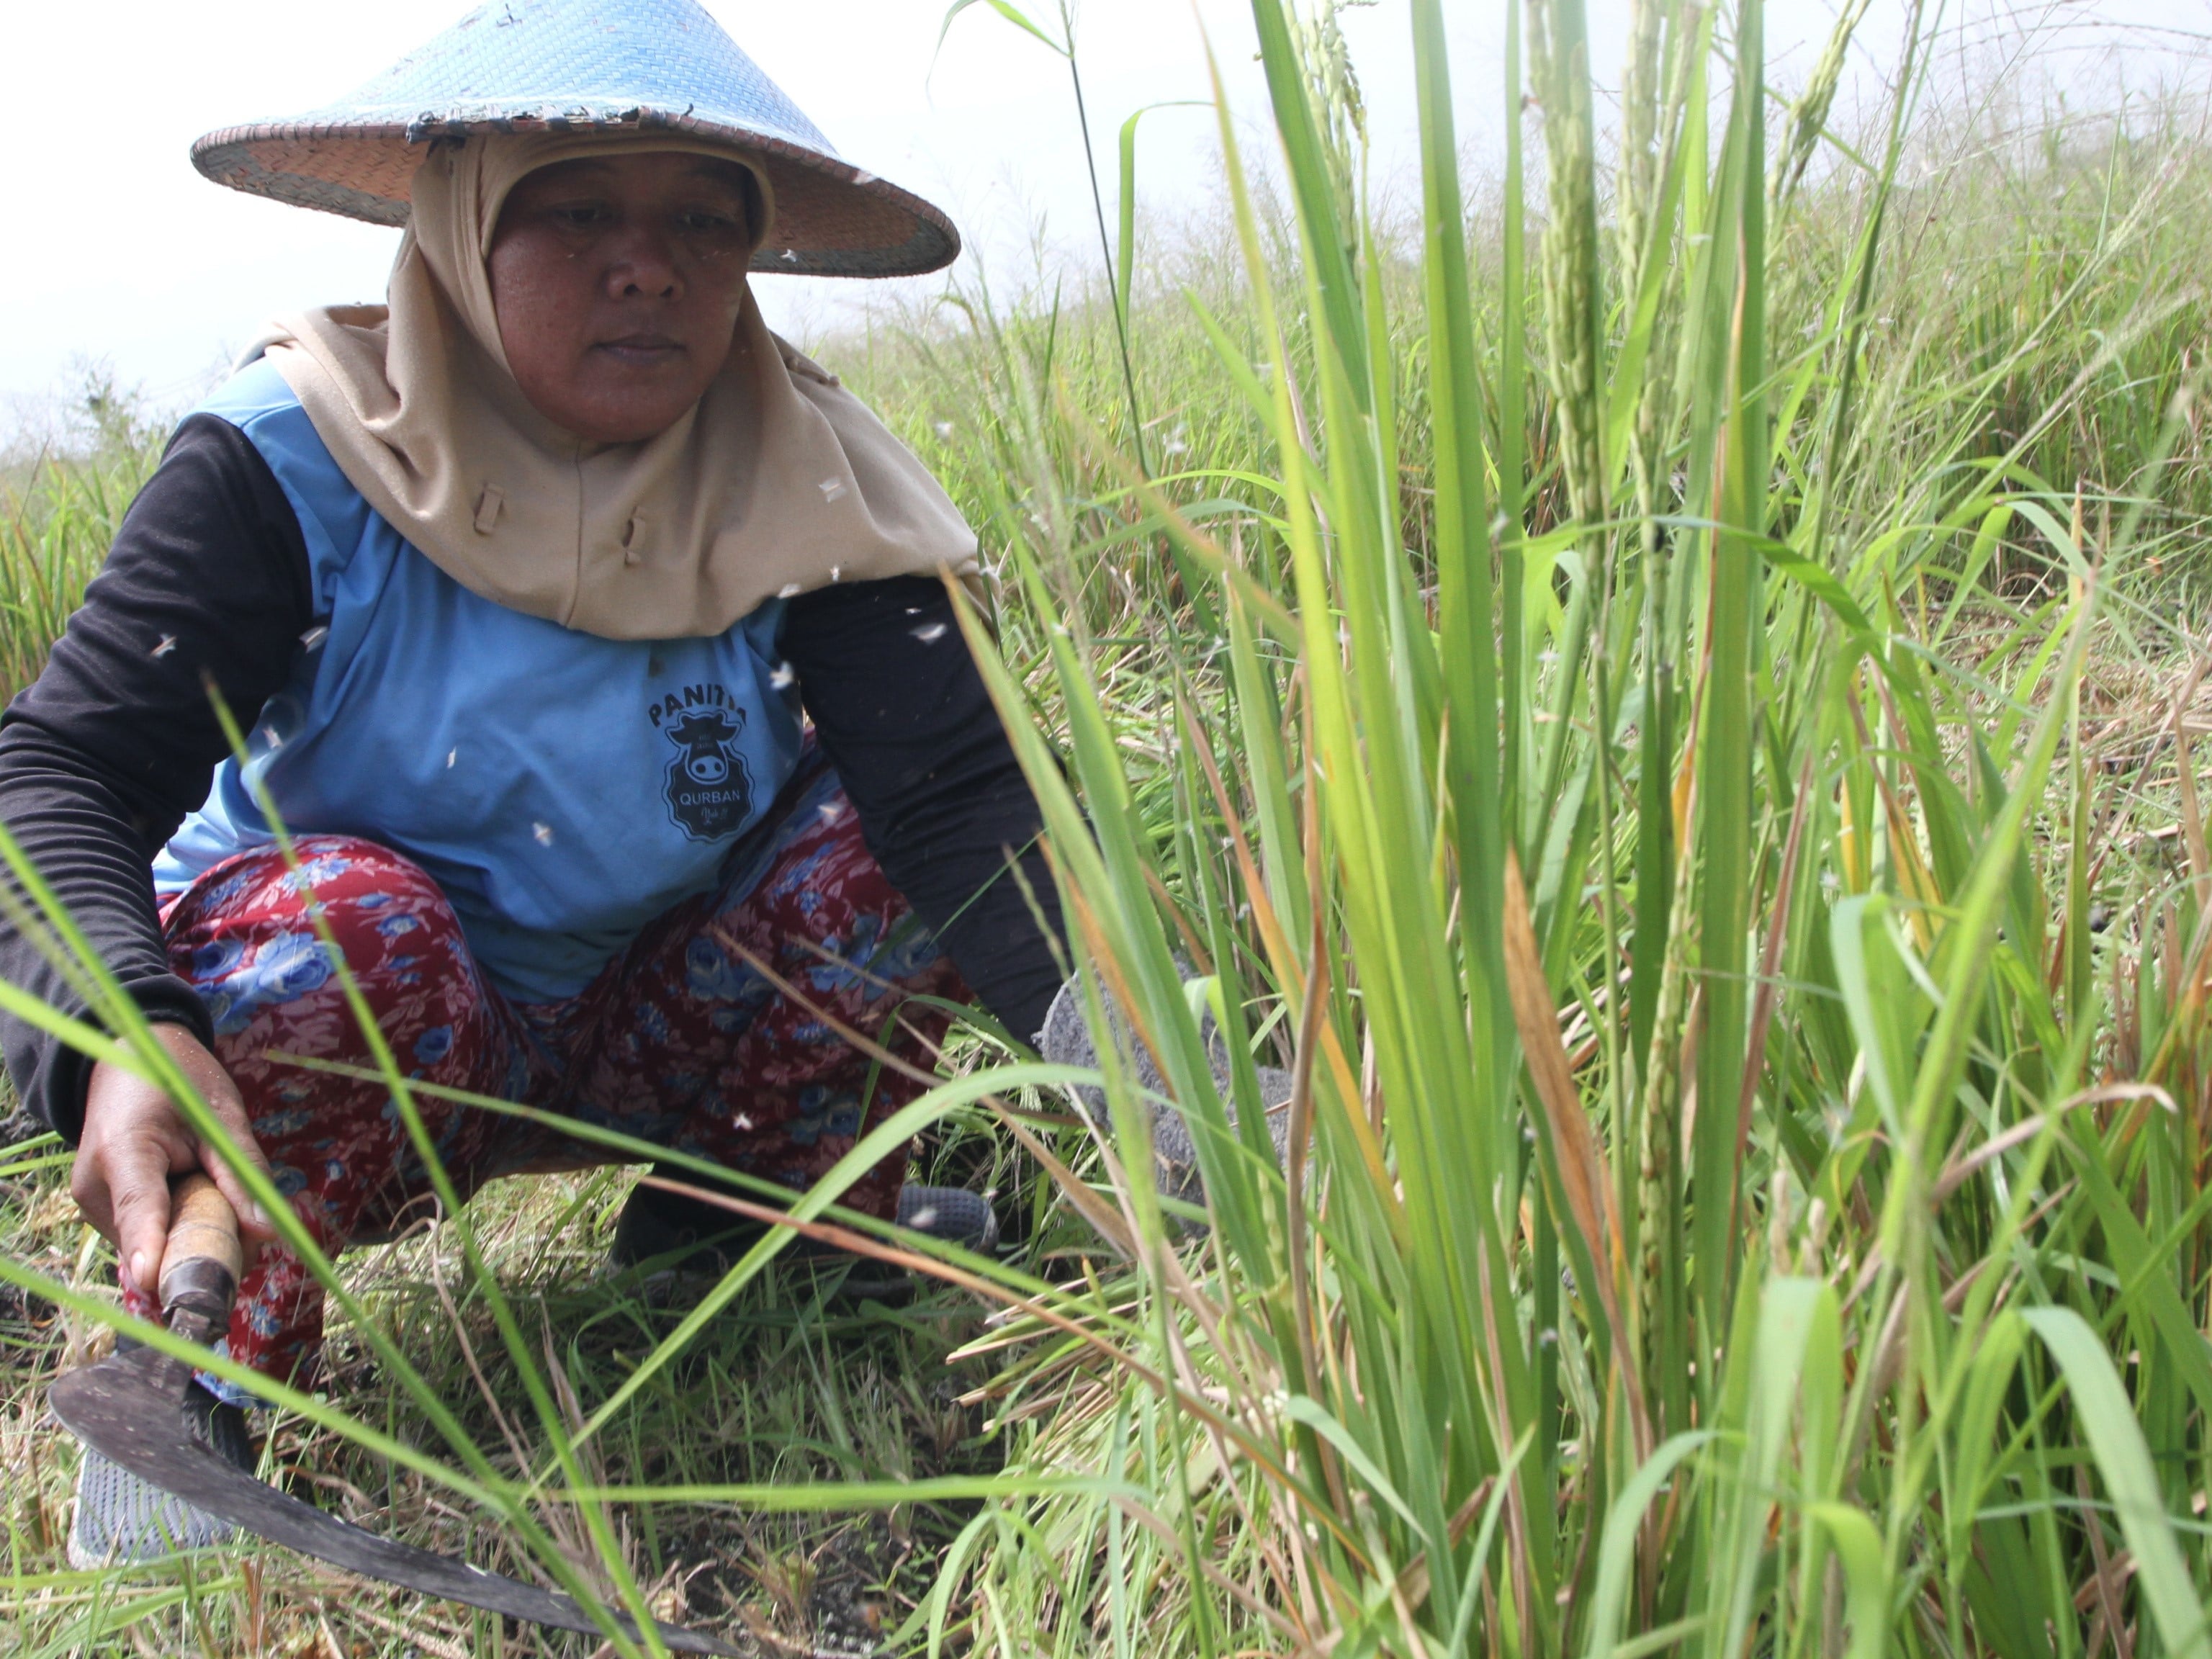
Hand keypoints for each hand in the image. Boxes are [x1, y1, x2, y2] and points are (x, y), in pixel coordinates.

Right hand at [73, 1023, 279, 1300]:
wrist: (128, 1058)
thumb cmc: (178, 1080)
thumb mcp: (222, 1118)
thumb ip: (243, 1175)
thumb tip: (270, 1232)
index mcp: (124, 1149)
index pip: (139, 1207)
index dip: (149, 1247)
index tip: (155, 1281)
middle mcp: (95, 1186)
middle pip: (154, 1240)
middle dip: (203, 1244)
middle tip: (248, 1227)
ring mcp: (93, 1203)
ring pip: (153, 1244)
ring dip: (191, 1233)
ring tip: (206, 1186)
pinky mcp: (100, 1211)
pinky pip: (148, 1235)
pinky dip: (177, 1226)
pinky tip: (187, 1192)